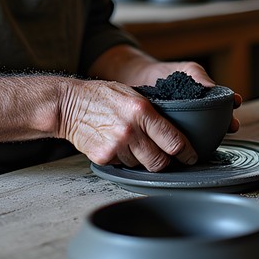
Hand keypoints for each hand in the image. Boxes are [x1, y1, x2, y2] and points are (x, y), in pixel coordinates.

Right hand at [57, 78, 197, 170]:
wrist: (68, 105)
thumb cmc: (101, 96)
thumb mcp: (132, 94)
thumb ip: (152, 112)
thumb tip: (174, 129)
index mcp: (142, 111)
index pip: (174, 141)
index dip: (186, 153)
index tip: (190, 157)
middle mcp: (131, 131)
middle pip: (160, 162)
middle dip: (165, 162)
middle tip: (166, 157)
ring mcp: (116, 146)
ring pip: (141, 165)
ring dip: (141, 159)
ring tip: (131, 142)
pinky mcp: (103, 157)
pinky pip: (122, 165)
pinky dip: (123, 159)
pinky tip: (117, 144)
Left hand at [122, 60, 242, 133]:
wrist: (142, 80)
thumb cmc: (167, 73)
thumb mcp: (186, 70)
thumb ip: (199, 75)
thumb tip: (212, 86)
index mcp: (206, 98)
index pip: (225, 101)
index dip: (233, 102)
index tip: (236, 102)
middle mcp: (200, 112)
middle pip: (220, 119)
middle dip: (229, 122)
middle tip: (233, 124)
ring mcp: (188, 123)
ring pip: (205, 131)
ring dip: (213, 135)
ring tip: (217, 136)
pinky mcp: (174, 131)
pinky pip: (183, 136)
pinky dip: (188, 140)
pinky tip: (189, 142)